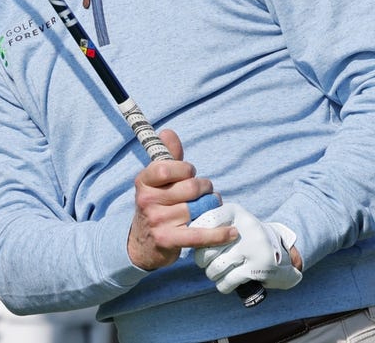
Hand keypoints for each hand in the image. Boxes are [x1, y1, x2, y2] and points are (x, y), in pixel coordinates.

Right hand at [127, 130, 236, 270]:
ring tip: (208, 207)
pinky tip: (231, 232)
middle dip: (204, 188)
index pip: (168, 167)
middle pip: (190, 188)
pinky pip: (199, 235)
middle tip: (204, 192)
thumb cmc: (157, 204)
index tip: (189, 173)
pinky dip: (218, 234)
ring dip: (210, 206)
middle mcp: (147, 200)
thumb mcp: (157, 181)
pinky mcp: (168, 240)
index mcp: (143, 181)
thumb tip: (168, 132)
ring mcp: (157, 221)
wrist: (142, 243)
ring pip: (198, 208)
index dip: (185, 169)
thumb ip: (167, 157)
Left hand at [189, 203, 302, 293]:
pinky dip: (222, 285)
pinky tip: (226, 281)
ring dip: (211, 274)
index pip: (203, 222)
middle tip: (205, 261)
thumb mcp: (231, 221)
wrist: (281, 253)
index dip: (194, 235)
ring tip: (215, 271)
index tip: (195, 241)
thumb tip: (180, 234)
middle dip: (201, 259)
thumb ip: (208, 223)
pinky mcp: (258, 268)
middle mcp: (245, 226)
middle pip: (206, 248)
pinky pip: (226, 281)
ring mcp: (253, 247)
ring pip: (214, 267)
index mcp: (235, 211)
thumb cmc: (245, 237)